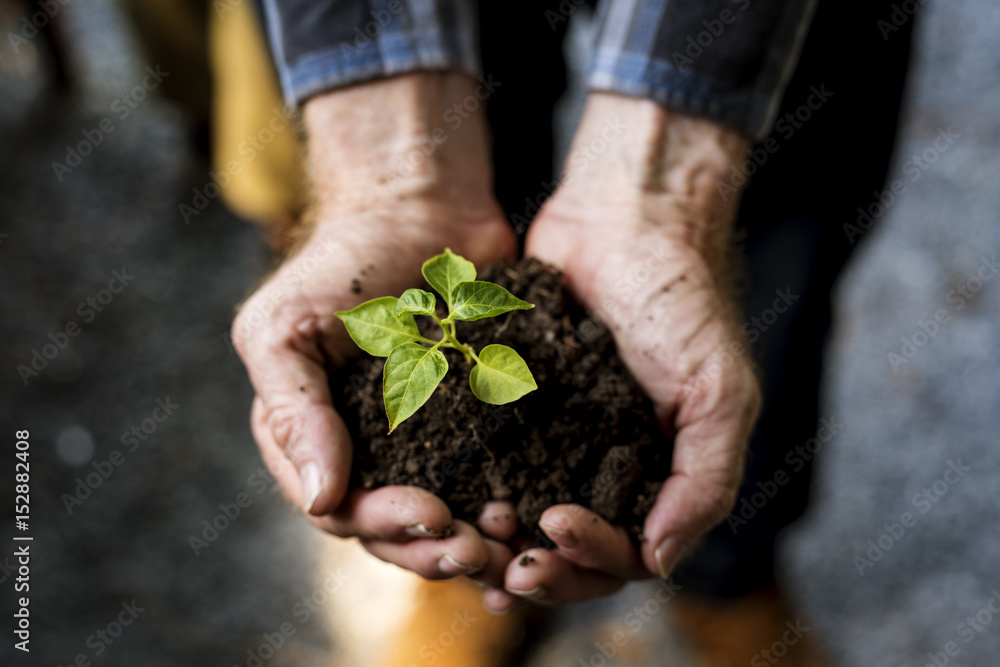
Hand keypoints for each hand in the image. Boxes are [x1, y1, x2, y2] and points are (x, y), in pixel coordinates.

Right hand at [233, 73, 518, 578]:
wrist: (421, 211)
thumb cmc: (343, 264)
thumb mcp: (286, 328)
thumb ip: (292, 411)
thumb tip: (321, 499)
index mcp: (314, 440)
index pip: (340, 509)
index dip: (381, 523)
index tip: (428, 514)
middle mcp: (368, 454)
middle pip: (396, 529)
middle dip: (434, 546)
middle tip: (478, 548)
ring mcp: (427, 444)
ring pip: (448, 518)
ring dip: (476, 540)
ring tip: (512, 542)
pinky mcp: (480, 426)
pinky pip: (495, 480)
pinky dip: (512, 505)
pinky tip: (537, 518)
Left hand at [484, 94, 761, 609]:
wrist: (624, 217)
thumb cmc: (680, 300)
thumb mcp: (717, 391)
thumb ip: (706, 478)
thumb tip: (660, 563)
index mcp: (660, 477)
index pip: (628, 553)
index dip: (591, 559)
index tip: (554, 530)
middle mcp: (606, 469)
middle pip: (570, 553)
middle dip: (540, 568)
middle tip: (504, 566)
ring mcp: (558, 441)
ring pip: (524, 518)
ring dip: (500, 543)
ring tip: (470, 543)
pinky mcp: (513, 407)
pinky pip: (489, 463)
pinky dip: (471, 492)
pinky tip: (445, 505)